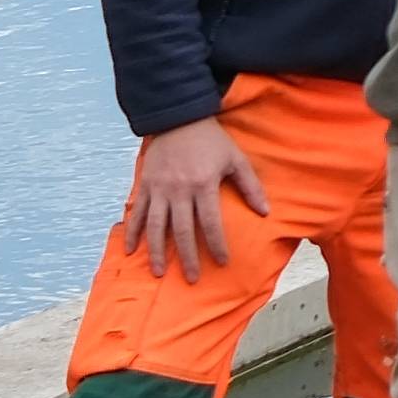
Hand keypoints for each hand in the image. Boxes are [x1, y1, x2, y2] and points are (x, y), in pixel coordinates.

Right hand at [114, 115, 266, 281]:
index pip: (210, 222)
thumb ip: (250, 186)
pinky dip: (133, 232)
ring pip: (156, 226)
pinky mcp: (145, 185)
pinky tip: (131, 250)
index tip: (223, 262)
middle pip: (182, 231)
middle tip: (191, 279)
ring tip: (158, 273)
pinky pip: (138, 213)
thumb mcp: (235, 158)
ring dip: (156, 251)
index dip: (217, 244)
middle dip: (187, 257)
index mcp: (203, 184)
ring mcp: (159, 189)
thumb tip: (265, 212)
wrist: (177, 118)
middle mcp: (179, 190)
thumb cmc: (211, 140)